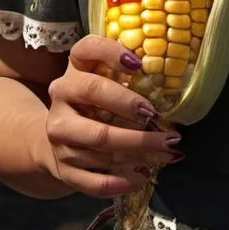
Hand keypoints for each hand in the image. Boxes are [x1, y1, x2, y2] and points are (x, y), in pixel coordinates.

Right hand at [40, 34, 180, 198]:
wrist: (60, 133)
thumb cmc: (96, 98)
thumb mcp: (106, 75)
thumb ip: (129, 72)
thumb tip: (169, 77)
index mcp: (75, 67)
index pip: (88, 48)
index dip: (112, 53)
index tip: (138, 64)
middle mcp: (61, 96)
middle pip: (94, 94)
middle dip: (130, 105)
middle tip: (157, 114)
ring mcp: (59, 134)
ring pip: (99, 141)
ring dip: (137, 148)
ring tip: (167, 149)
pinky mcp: (63, 167)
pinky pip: (93, 180)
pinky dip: (120, 181)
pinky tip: (143, 175)